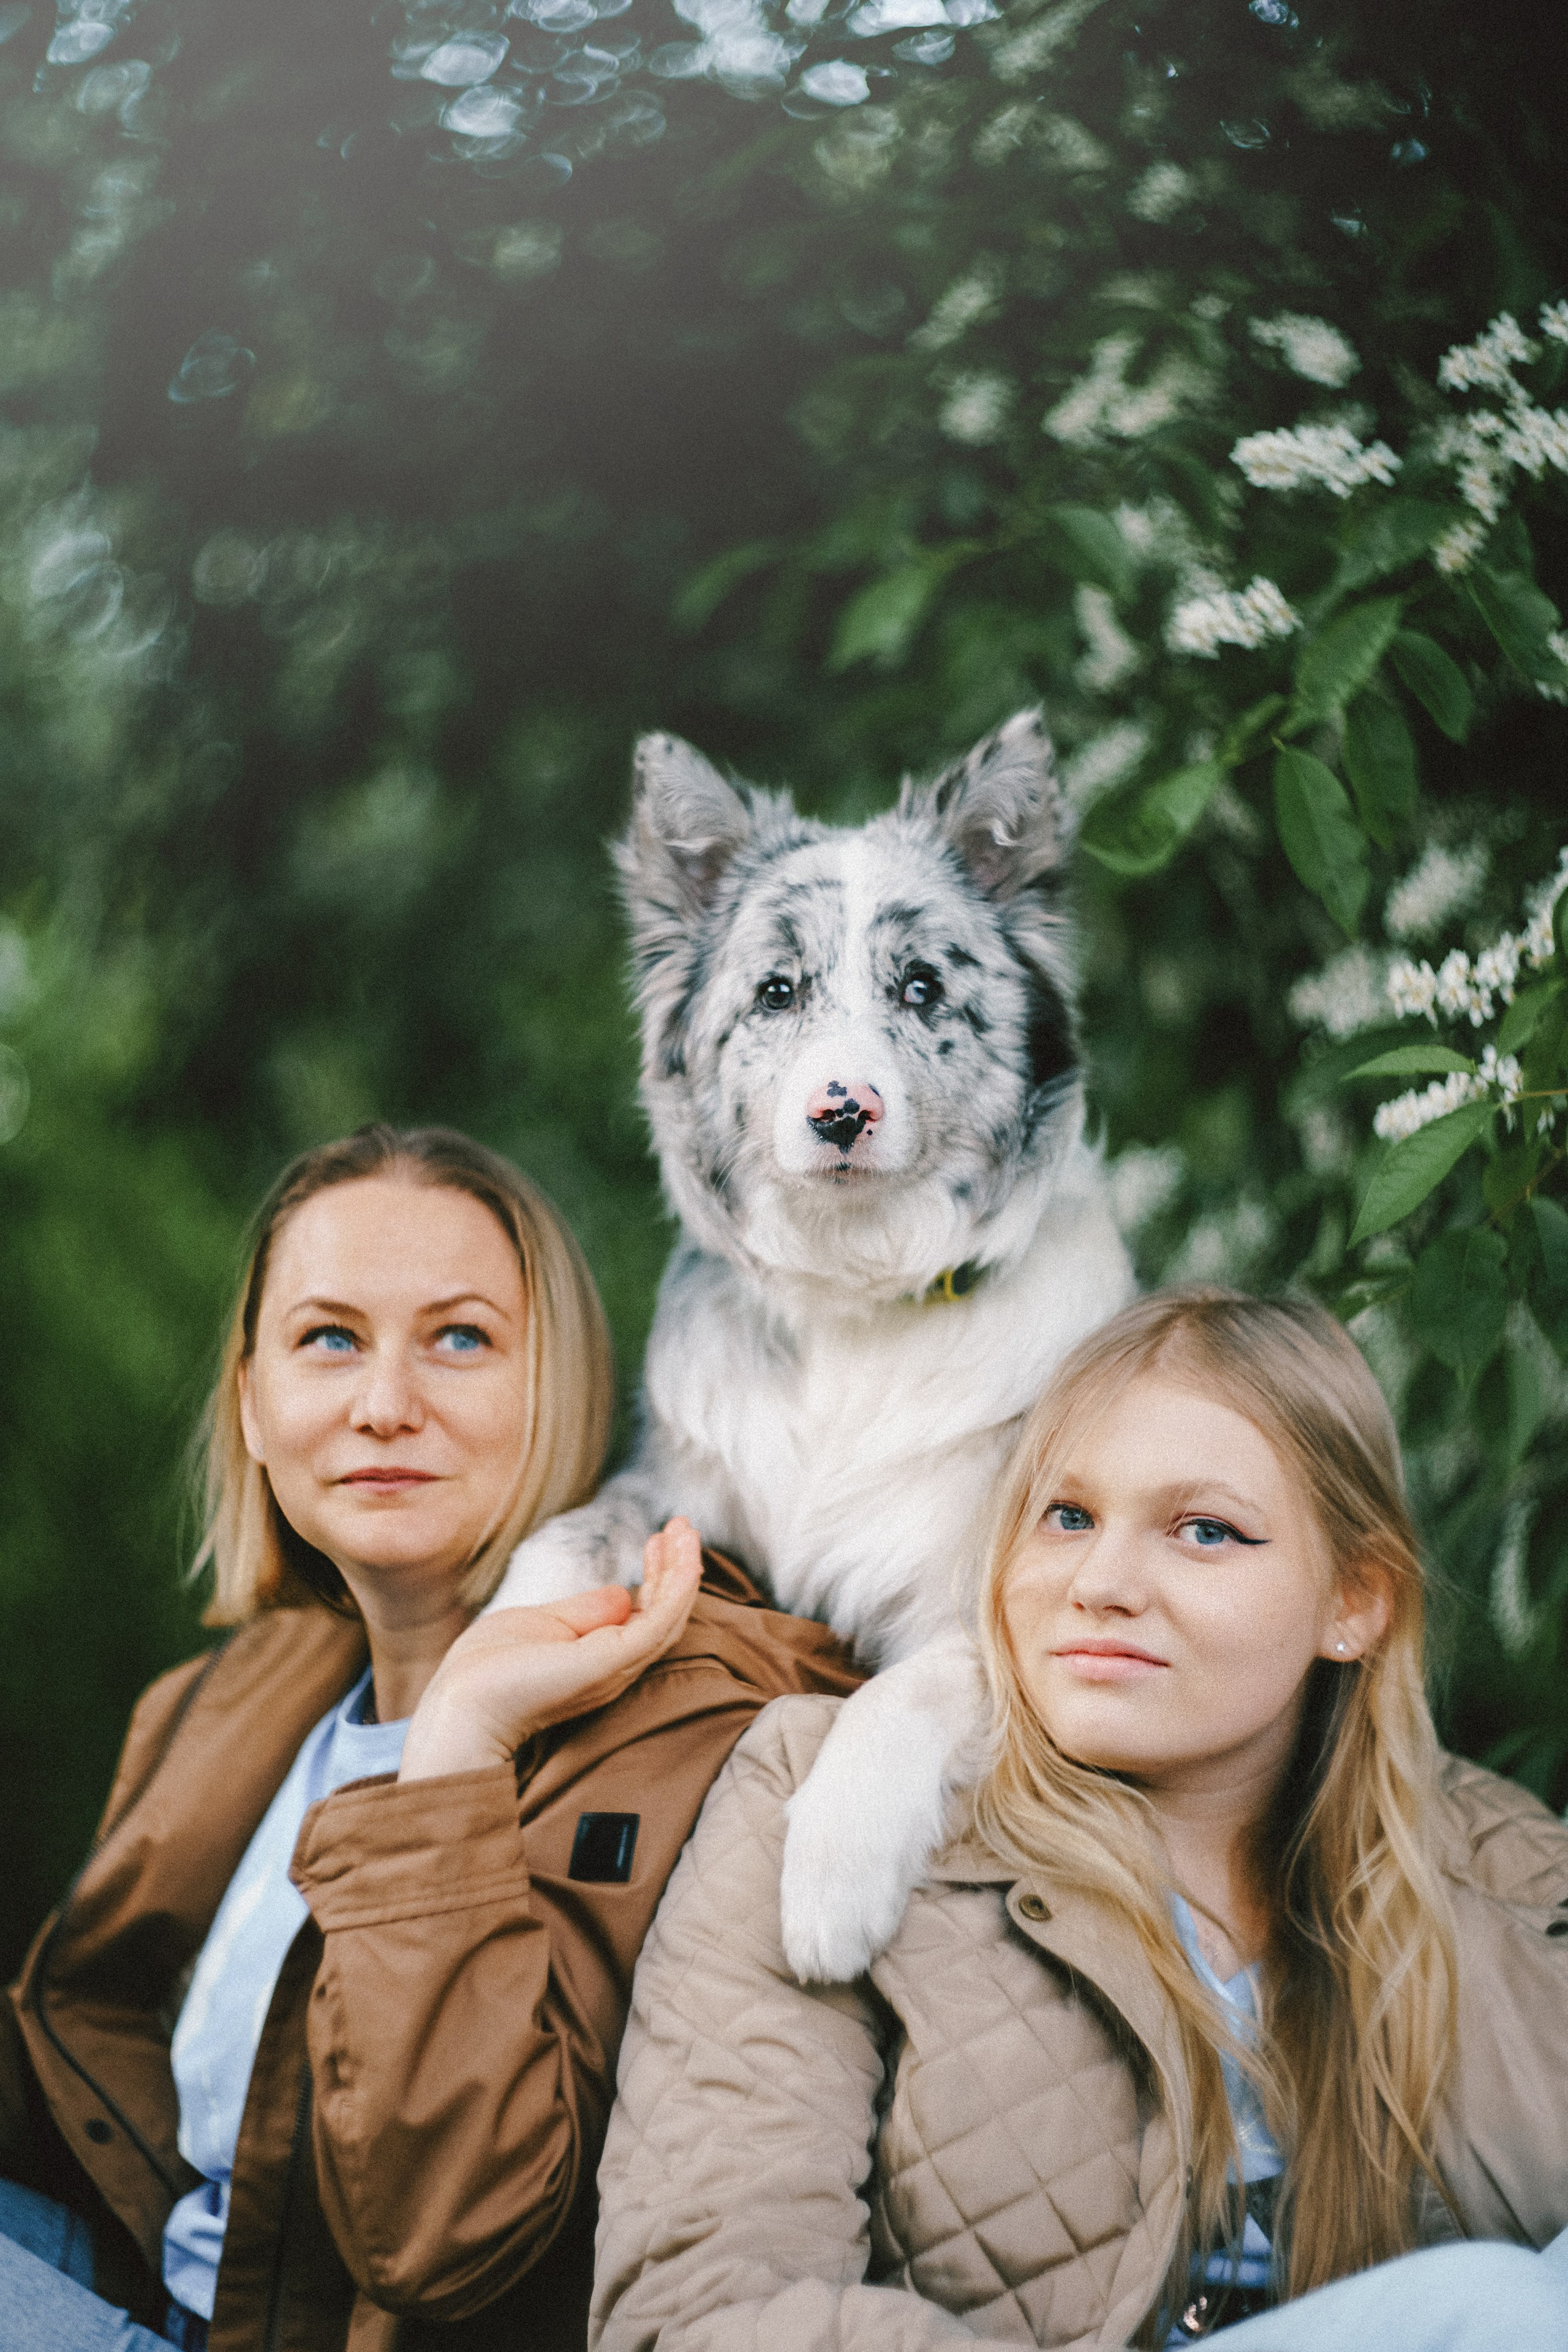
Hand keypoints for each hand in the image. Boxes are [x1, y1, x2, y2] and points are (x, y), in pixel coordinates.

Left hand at [398, 1518, 703, 1782]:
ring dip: (685, 1569)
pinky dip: (680, 1584)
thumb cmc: (487, 1670)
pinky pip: (663, 1620)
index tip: (656, 1539)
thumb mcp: (541, 1624)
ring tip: (687, 1530)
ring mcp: (618, 1665)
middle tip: (683, 1527)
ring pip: (670, 1615)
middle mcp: (616, 1666)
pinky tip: (685, 1555)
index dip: (655, 1576)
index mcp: (597, 1658)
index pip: (643, 1616)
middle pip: (664, 1614)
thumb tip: (623, 1594)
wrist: (462, 1704)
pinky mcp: (614, 1660)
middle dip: (677, 1567)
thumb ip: (583, 1612)